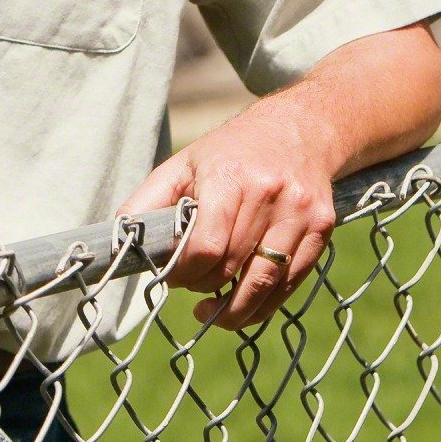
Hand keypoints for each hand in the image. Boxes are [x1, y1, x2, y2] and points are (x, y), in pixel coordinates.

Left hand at [117, 103, 339, 331]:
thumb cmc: (233, 151)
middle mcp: (269, 194)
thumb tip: (118, 241)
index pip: (206, 248)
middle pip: (231, 268)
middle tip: (193, 288)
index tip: (174, 277)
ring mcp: (300, 212)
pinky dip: (266, 304)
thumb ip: (148, 202)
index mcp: (229, 177)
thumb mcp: (185, 163)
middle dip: (205, 288)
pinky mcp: (322, 227)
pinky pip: (291, 282)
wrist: (303, 127)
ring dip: (235, 311)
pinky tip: (245, 304)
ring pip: (264, 282)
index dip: (184, 274)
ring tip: (214, 314)